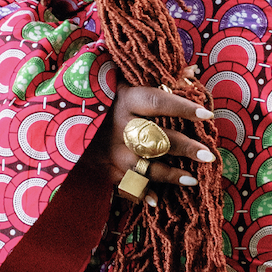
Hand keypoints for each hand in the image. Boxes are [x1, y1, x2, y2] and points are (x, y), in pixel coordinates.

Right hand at [85, 69, 216, 206]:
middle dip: (183, 148)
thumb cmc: (104, 95)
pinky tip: (157, 201)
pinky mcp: (102, 168)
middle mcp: (117, 126)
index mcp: (124, 99)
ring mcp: (109, 150)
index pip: (158, 102)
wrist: (63, 115)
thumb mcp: (125, 80)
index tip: (207, 115)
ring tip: (193, 179)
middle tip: (208, 155)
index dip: (183, 108)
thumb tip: (191, 70)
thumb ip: (158, 76)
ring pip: (143, 166)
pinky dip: (140, 194)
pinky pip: (124, 184)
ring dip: (169, 175)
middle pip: (155, 138)